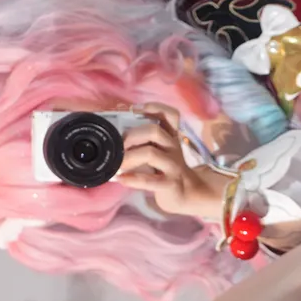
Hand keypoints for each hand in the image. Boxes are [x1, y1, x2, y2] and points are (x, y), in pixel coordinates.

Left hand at [115, 103, 226, 220]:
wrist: (184, 193)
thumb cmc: (164, 168)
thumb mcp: (159, 148)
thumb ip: (142, 137)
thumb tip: (116, 124)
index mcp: (171, 136)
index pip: (170, 115)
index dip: (154, 108)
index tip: (134, 110)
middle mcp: (174, 147)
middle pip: (155, 131)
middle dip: (132, 135)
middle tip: (119, 145)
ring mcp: (173, 166)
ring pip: (150, 153)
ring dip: (129, 157)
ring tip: (118, 164)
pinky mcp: (170, 184)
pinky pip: (150, 180)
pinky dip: (133, 179)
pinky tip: (121, 179)